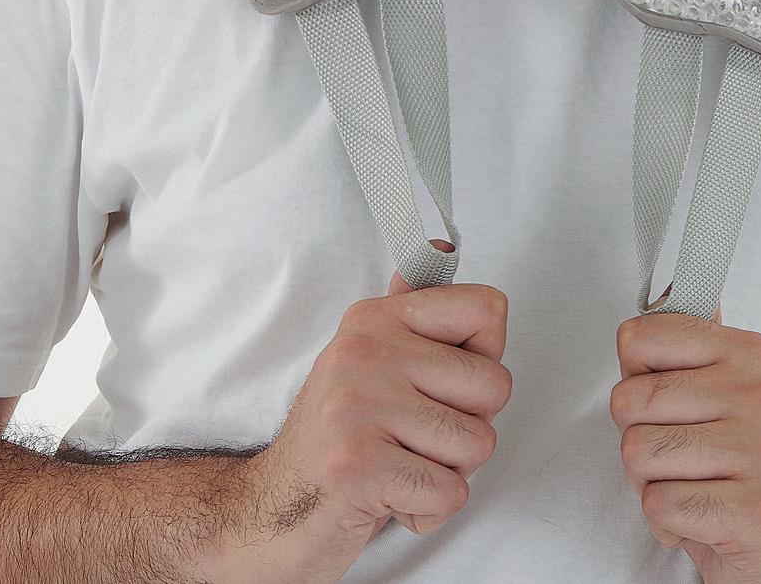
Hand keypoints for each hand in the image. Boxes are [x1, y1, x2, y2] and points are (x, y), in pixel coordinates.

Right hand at [236, 245, 510, 582]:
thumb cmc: (334, 441)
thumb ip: (410, 317)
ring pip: (477, 443)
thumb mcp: (368, 367)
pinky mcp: (357, 466)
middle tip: (416, 440)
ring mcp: (357, 406)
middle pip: (494, 385)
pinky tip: (388, 499)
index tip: (445, 385)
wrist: (266, 512)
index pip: (487, 309)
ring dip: (447, 474)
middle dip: (468, 429)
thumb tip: (438, 248)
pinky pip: (448, 493)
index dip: (484, 359)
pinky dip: (426, 512)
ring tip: (398, 469)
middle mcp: (364, 351)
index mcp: (374, 320)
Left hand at [609, 298, 760, 580]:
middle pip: (629, 401)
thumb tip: (664, 293)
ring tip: (692, 487)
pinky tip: (701, 519)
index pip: (639, 339)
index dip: (635, 382)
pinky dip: (667, 523)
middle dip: (637, 440)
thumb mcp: (721, 394)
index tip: (668, 405)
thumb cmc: (742, 467)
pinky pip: (659, 505)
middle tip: (680, 459)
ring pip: (638, 453)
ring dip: (650, 484)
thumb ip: (688, 348)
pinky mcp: (757, 510)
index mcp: (752, 354)